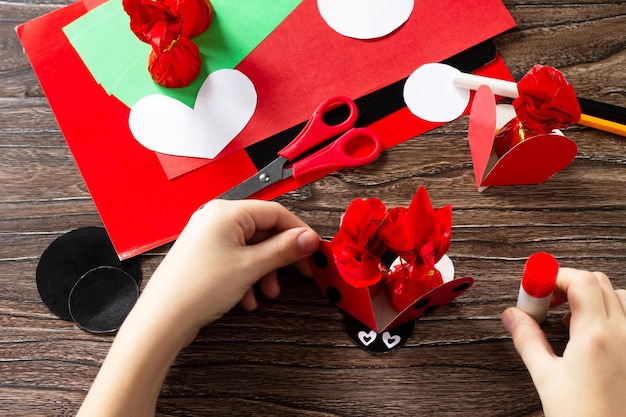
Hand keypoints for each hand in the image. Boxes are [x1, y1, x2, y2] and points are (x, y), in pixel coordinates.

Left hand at [77, 200, 319, 416]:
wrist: (163, 319)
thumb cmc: (198, 288)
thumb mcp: (251, 267)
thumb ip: (284, 249)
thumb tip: (308, 238)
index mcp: (226, 212)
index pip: (275, 212)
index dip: (298, 232)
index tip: (313, 250)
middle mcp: (215, 219)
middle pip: (263, 230)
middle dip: (280, 256)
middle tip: (299, 272)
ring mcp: (208, 238)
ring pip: (251, 248)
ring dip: (265, 271)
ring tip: (267, 292)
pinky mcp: (204, 256)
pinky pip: (236, 259)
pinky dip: (248, 277)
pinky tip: (248, 299)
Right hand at [502, 268, 625, 416]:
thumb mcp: (545, 377)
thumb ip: (527, 339)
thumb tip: (512, 317)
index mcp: (596, 336)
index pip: (579, 281)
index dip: (552, 276)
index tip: (533, 287)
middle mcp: (622, 334)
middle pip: (597, 281)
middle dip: (566, 283)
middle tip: (544, 301)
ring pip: (617, 295)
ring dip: (589, 295)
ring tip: (565, 315)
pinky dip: (606, 311)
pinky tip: (586, 330)